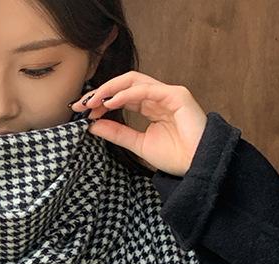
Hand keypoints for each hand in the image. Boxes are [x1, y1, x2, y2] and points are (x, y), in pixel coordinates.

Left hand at [70, 71, 208, 177]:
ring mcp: (168, 93)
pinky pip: (147, 89)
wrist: (197, 167)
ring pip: (133, 81)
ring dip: (109, 90)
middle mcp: (158, 96)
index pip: (122, 96)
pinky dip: (126, 94)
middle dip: (101, 92)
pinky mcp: (176, 95)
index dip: (101, 101)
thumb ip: (118, 133)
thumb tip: (93, 125)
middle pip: (125, 84)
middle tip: (81, 104)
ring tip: (92, 102)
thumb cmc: (175, 157)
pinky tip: (110, 103)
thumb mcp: (138, 145)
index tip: (83, 112)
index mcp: (151, 106)